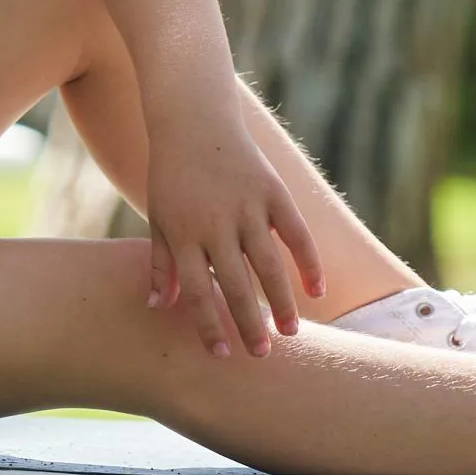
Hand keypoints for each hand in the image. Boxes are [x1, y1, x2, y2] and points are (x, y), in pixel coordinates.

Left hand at [143, 105, 326, 357]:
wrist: (193, 119)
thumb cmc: (171, 174)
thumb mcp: (158, 217)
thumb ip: (161, 263)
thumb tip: (159, 307)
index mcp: (184, 233)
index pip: (197, 291)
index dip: (210, 325)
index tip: (223, 354)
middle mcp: (216, 223)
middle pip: (235, 284)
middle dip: (250, 323)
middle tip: (263, 355)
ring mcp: (247, 206)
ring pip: (269, 264)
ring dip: (282, 301)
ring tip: (292, 332)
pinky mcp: (272, 191)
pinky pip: (296, 233)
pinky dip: (309, 262)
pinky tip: (317, 290)